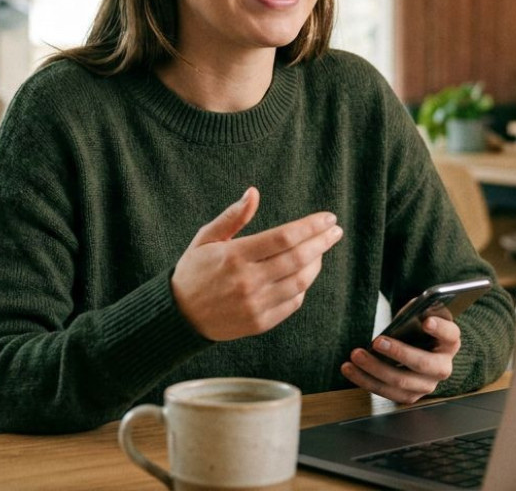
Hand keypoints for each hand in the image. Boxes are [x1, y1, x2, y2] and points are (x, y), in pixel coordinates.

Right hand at [171, 187, 342, 341]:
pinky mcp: (260, 323)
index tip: (328, 218)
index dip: (311, 226)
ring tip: (320, 250)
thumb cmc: (194, 271)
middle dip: (322, 242)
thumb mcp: (206, 238)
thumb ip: (233, 216)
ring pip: (300, 282)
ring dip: (316, 263)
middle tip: (335, 231)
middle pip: (298, 258)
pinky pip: (293, 302)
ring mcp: (255, 304)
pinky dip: (303, 286)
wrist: (180, 315)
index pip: (284, 237)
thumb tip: (254, 192)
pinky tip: (304, 274)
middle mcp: (247, 281)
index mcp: (235, 256)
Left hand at [342, 314, 460, 403]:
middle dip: (398, 353)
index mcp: (449, 342)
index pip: (450, 334)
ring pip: (401, 382)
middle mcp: (443, 367)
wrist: (417, 350)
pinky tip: (350, 369)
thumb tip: (406, 314)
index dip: (440, 329)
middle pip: (423, 364)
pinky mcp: (410, 396)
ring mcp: (427, 385)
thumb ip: (415, 313)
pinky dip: (366, 381)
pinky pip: (387, 393)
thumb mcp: (419, 317)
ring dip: (375, 369)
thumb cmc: (417, 330)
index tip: (426, 322)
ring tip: (356, 355)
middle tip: (376, 341)